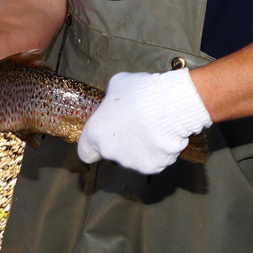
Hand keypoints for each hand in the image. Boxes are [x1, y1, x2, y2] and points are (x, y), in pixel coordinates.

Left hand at [76, 69, 211, 173]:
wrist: (167, 106)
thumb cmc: (138, 92)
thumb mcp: (117, 85)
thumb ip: (111, 100)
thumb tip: (116, 102)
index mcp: (95, 134)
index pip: (85, 152)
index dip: (94, 146)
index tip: (104, 137)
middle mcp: (110, 153)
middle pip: (113, 153)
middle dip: (121, 142)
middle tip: (134, 125)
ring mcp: (132, 163)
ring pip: (134, 157)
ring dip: (140, 147)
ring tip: (152, 128)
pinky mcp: (153, 167)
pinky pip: (154, 160)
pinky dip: (158, 151)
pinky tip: (163, 135)